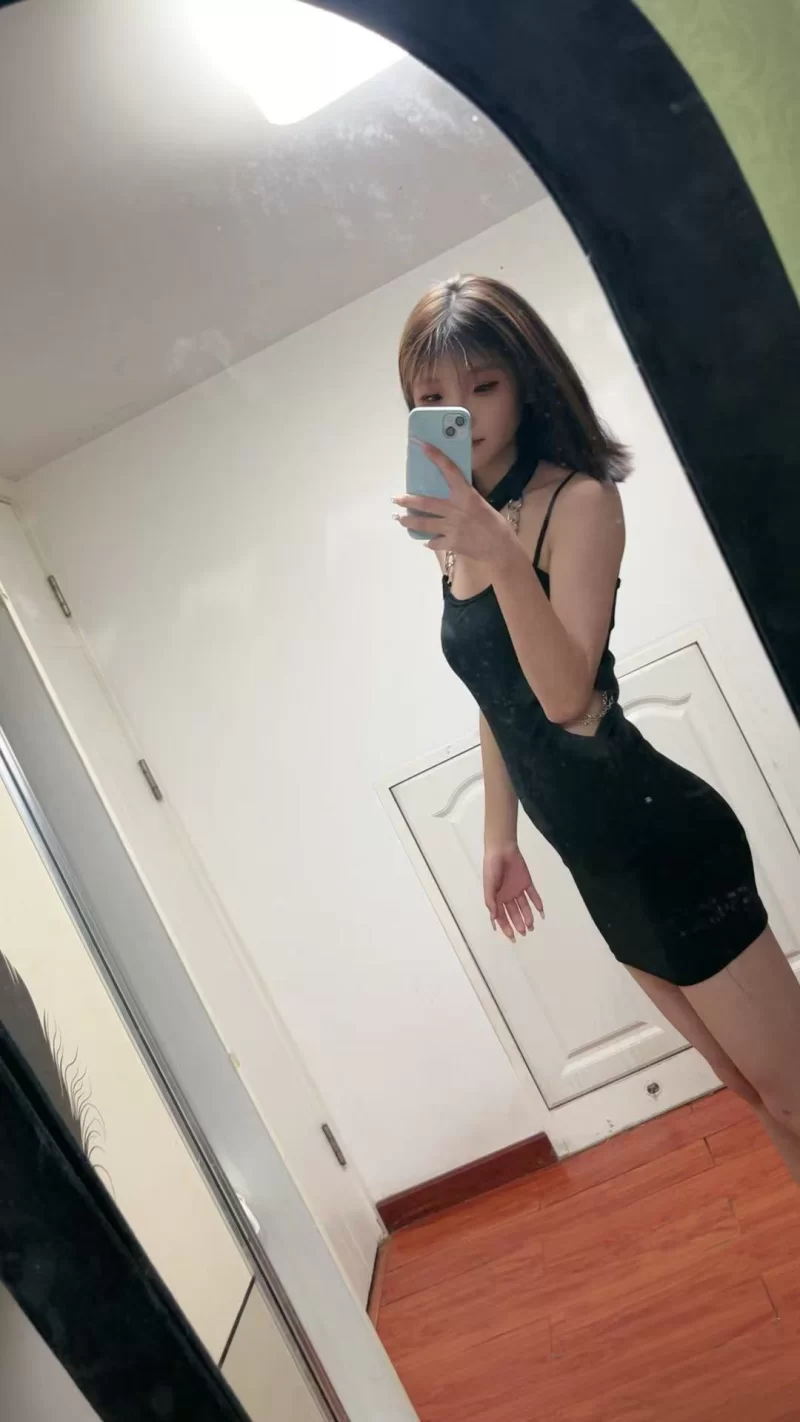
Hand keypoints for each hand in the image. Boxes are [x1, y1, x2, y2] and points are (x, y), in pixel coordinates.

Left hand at [393, 441, 516, 566]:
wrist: (500, 547)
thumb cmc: (495, 524)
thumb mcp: (480, 504)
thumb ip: (465, 500)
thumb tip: (452, 496)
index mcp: (466, 495)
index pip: (450, 470)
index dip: (436, 457)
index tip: (422, 445)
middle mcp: (455, 509)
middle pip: (425, 504)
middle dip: (408, 501)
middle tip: (396, 499)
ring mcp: (451, 527)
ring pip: (423, 524)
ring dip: (409, 522)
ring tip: (400, 519)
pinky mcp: (450, 542)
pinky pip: (434, 542)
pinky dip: (430, 541)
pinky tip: (427, 541)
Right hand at [483, 843, 543, 942]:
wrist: (502, 850)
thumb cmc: (492, 867)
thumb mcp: (489, 886)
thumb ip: (491, 902)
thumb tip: (493, 920)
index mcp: (497, 897)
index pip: (501, 916)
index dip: (506, 927)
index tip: (512, 937)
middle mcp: (507, 896)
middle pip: (514, 913)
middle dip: (519, 923)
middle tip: (525, 933)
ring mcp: (518, 889)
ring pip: (524, 906)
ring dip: (528, 916)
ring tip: (532, 926)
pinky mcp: (527, 882)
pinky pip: (533, 895)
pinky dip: (537, 903)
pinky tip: (541, 912)